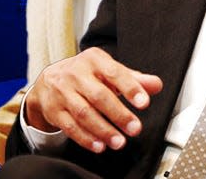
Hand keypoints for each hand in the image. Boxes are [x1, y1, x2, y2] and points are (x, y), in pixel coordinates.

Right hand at [24, 48, 161, 152]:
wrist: (49, 80)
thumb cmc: (87, 75)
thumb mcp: (110, 71)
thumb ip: (135, 79)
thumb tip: (156, 85)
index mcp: (94, 60)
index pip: (115, 74)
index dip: (131, 88)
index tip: (144, 103)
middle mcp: (76, 74)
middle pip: (99, 96)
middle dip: (119, 114)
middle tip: (135, 128)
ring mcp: (62, 93)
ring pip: (83, 114)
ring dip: (103, 130)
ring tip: (119, 142)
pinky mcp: (53, 111)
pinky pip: (70, 127)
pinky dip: (86, 138)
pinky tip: (100, 145)